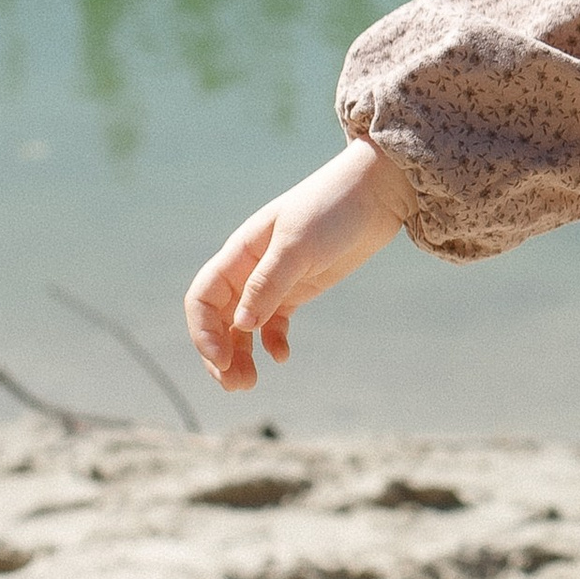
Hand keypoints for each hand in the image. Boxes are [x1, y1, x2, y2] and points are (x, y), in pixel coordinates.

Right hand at [184, 139, 413, 391]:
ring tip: (249, 383)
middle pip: (219, 319)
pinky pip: (274, 324)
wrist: (376, 192)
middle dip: (219, 354)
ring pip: (243, 326)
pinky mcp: (299, 289)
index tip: (222, 359)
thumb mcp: (299, 246)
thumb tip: (240, 326)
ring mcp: (275, 280)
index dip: (203, 331)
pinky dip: (272, 343)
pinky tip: (282, 356)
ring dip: (241, 355)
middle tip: (237, 385)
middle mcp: (250, 269)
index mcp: (240, 253)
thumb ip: (269, 283)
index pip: (203, 297)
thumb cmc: (333, 208)